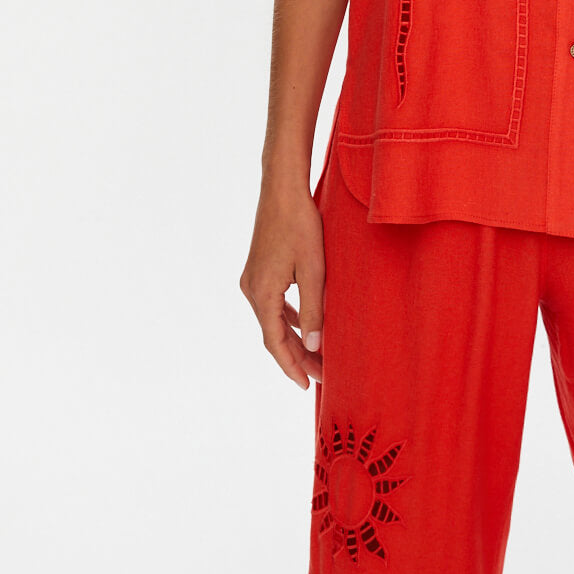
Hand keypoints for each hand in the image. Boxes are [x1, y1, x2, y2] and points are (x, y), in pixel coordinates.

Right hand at [239, 181, 325, 388]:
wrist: (282, 189)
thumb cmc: (301, 225)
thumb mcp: (314, 270)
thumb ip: (314, 309)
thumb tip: (315, 346)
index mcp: (262, 294)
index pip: (275, 343)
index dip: (291, 366)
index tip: (307, 385)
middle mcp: (251, 289)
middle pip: (273, 334)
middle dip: (297, 356)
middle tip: (321, 374)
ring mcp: (252, 278)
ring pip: (273, 319)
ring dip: (294, 337)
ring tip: (317, 355)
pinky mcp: (259, 268)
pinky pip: (273, 303)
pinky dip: (288, 318)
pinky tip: (304, 323)